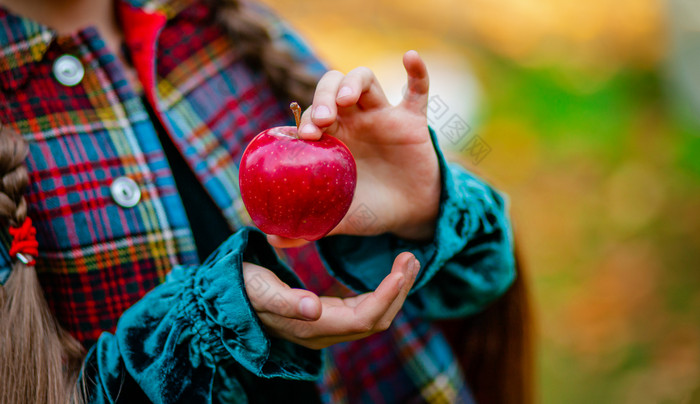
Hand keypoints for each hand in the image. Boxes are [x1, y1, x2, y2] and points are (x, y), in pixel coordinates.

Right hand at [242, 252, 419, 349]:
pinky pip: (364, 310)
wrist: (226, 297)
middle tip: (413, 257)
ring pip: (374, 316)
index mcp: (311, 327)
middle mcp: (324, 332)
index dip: (387, 296)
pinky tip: (390, 274)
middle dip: (398, 291)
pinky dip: (382, 292)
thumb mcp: (259, 289)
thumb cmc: (241, 289)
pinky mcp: (326, 316)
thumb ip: (286, 301)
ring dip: (394, 291)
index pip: (364, 319)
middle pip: (376, 320)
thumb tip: (314, 308)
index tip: (402, 269)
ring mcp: (326, 326)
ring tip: (408, 261)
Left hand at [268, 50, 440, 247]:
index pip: (312, 113)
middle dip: (324, 96)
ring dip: (353, 83)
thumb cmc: (369, 209)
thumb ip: (308, 226)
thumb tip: (271, 239)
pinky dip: (417, 72)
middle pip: (333, 88)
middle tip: (321, 119)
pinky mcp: (413, 120)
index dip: (305, 118)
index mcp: (332, 137)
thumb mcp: (339, 218)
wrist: (409, 215)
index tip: (305, 136)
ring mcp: (383, 115)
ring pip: (365, 80)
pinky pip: (418, 90)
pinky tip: (409, 57)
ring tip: (347, 99)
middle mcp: (353, 120)